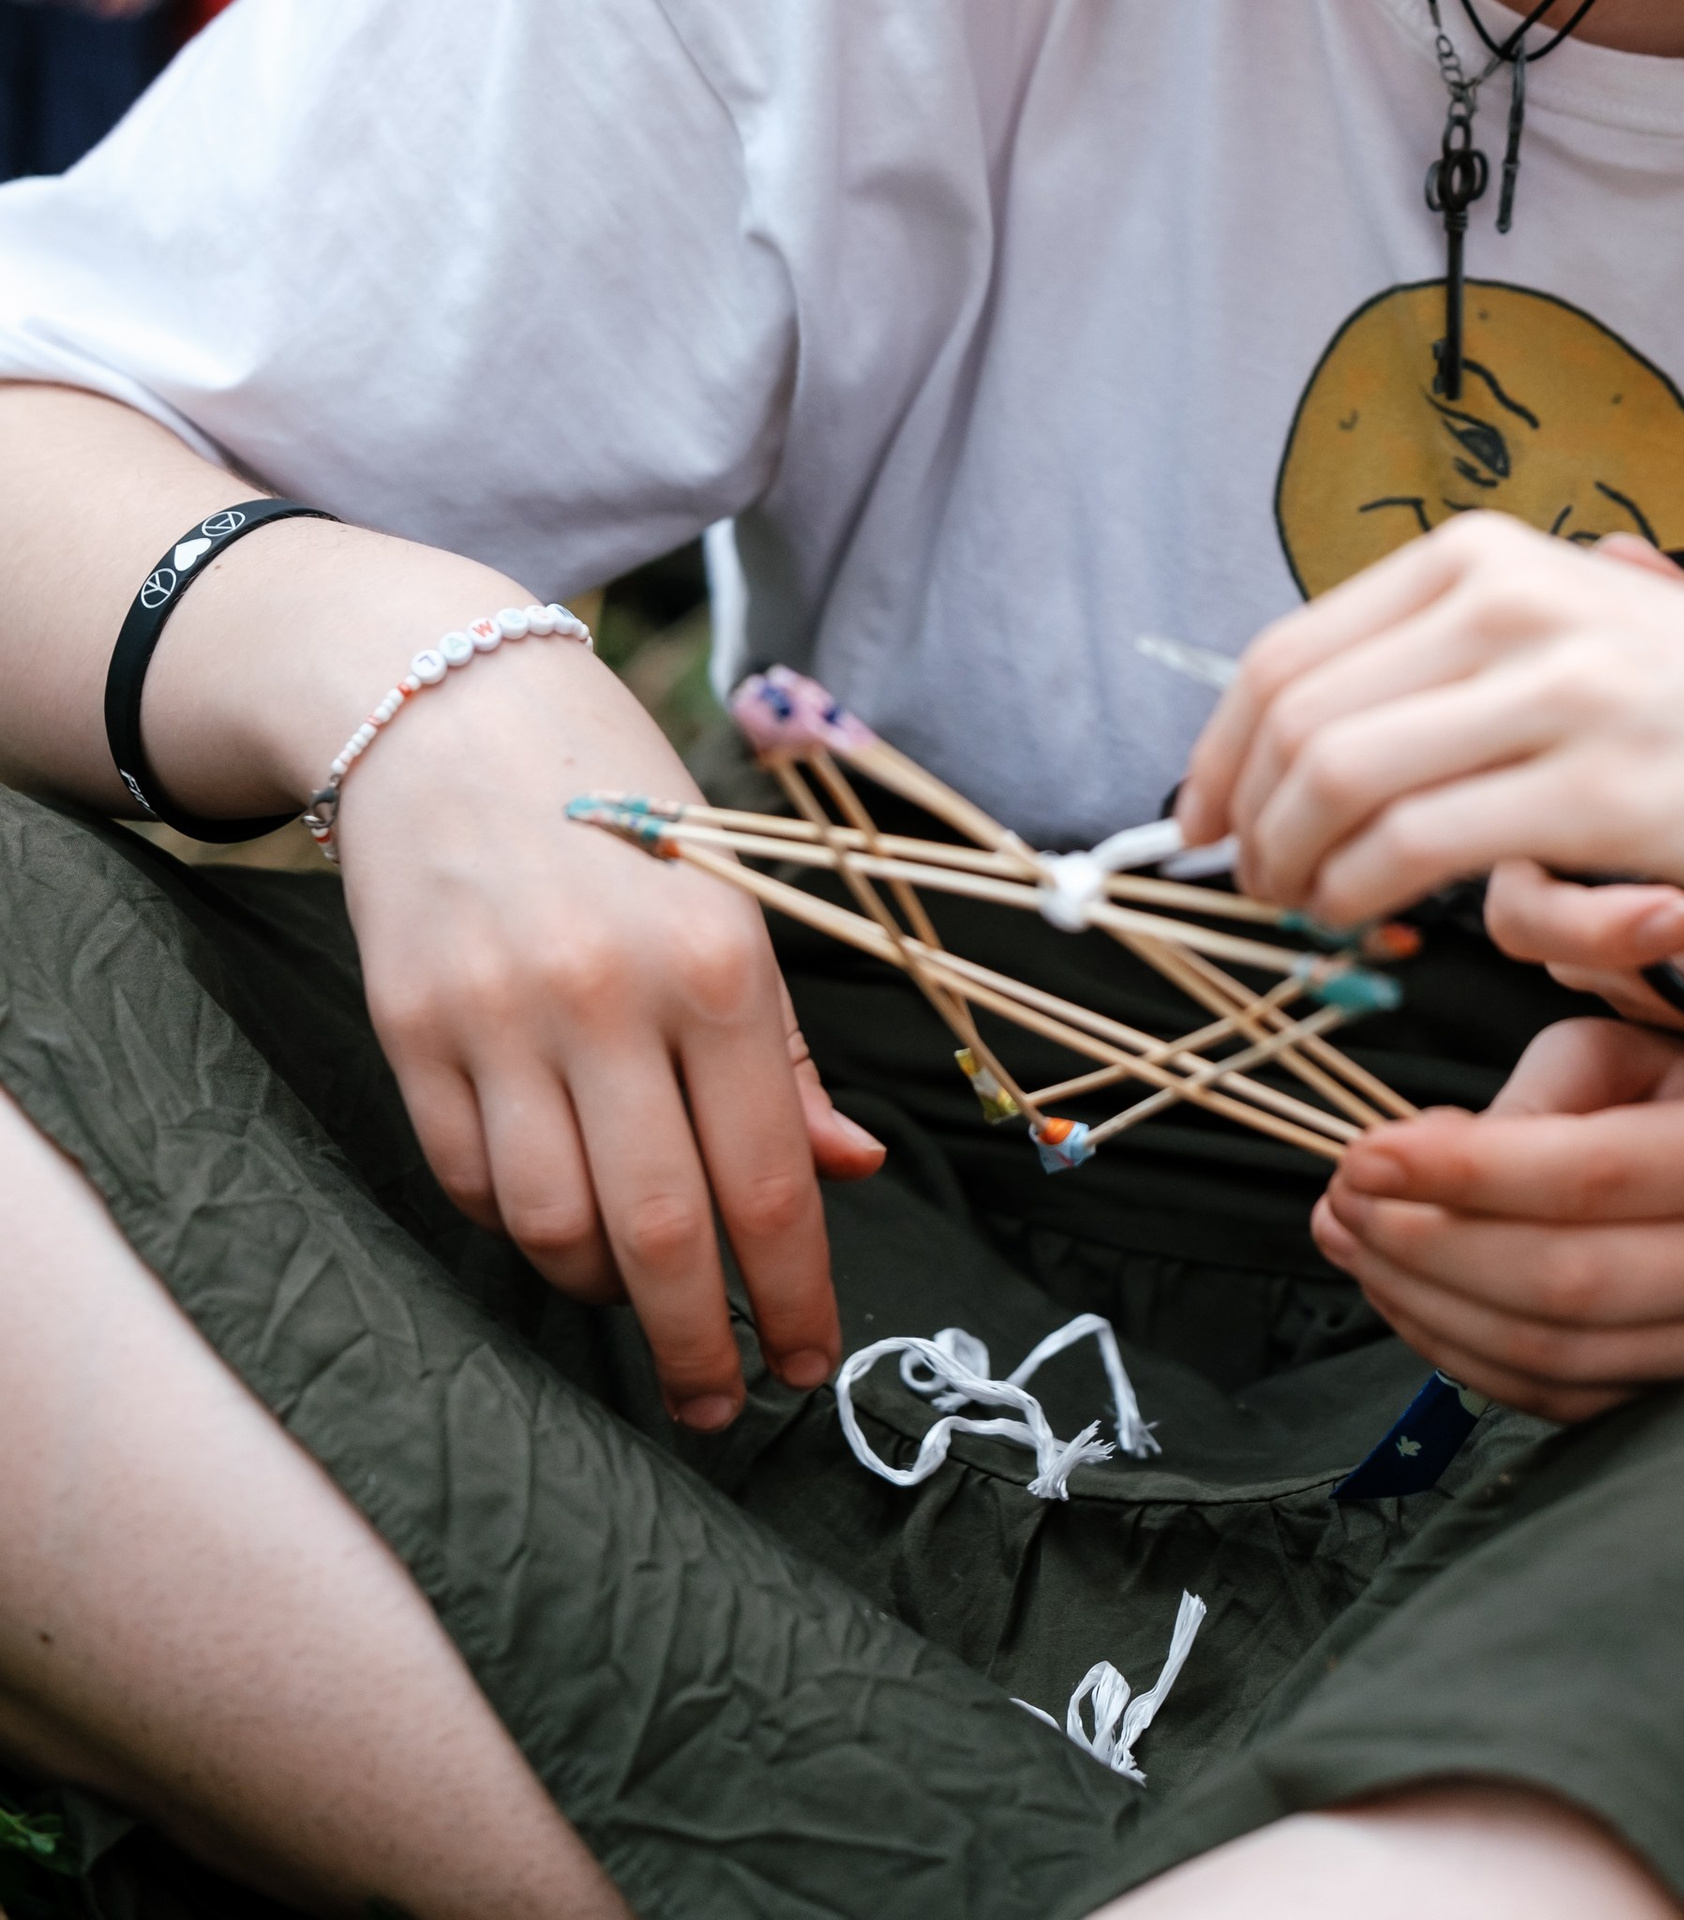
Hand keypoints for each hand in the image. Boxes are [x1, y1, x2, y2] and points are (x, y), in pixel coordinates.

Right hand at [331, 630, 881, 1430]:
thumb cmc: (620, 803)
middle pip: (665, 1233)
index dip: (798, 1295)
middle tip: (726, 1402)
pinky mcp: (410, 1029)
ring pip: (555, 1230)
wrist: (452, 706)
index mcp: (719, 961)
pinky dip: (518, 1228)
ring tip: (641, 1298)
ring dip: (605, 1293)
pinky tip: (556, 1217)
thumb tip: (849, 1173)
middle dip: (703, 1345)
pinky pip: (470, 1181)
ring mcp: (498, 1017)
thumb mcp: (731, 898)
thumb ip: (786, 1051)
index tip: (813, 1364)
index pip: (771, 1179)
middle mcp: (610, 996)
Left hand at [1183, 511, 1683, 932]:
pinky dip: (1360, 893)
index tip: (1203, 817)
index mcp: (1485, 555)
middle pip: (1295, 716)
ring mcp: (1550, 689)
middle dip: (1244, 815)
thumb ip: (1449, 654)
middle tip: (1253, 881)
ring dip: (1294, 864)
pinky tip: (1370, 918)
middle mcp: (1506, 601)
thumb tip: (1307, 724)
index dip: (1220, 749)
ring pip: (1337, 780)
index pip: (1289, 651)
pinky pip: (1415, 848)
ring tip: (1310, 907)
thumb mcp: (1569, 628)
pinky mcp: (1592, 786)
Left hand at [1310, 1016, 1683, 1419]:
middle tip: (1340, 1201)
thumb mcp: (1638, 1052)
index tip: (1365, 1152)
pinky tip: (1403, 1297)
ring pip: (1549, 1351)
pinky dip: (1459, 1353)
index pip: (1588, 1173)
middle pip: (1560, 1278)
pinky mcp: (1679, 1398)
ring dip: (1425, 1303)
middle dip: (1426, 1244)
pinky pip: (1552, 1396)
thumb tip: (1433, 1157)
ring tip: (1351, 1242)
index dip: (1464, 1170)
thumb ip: (1537, 1094)